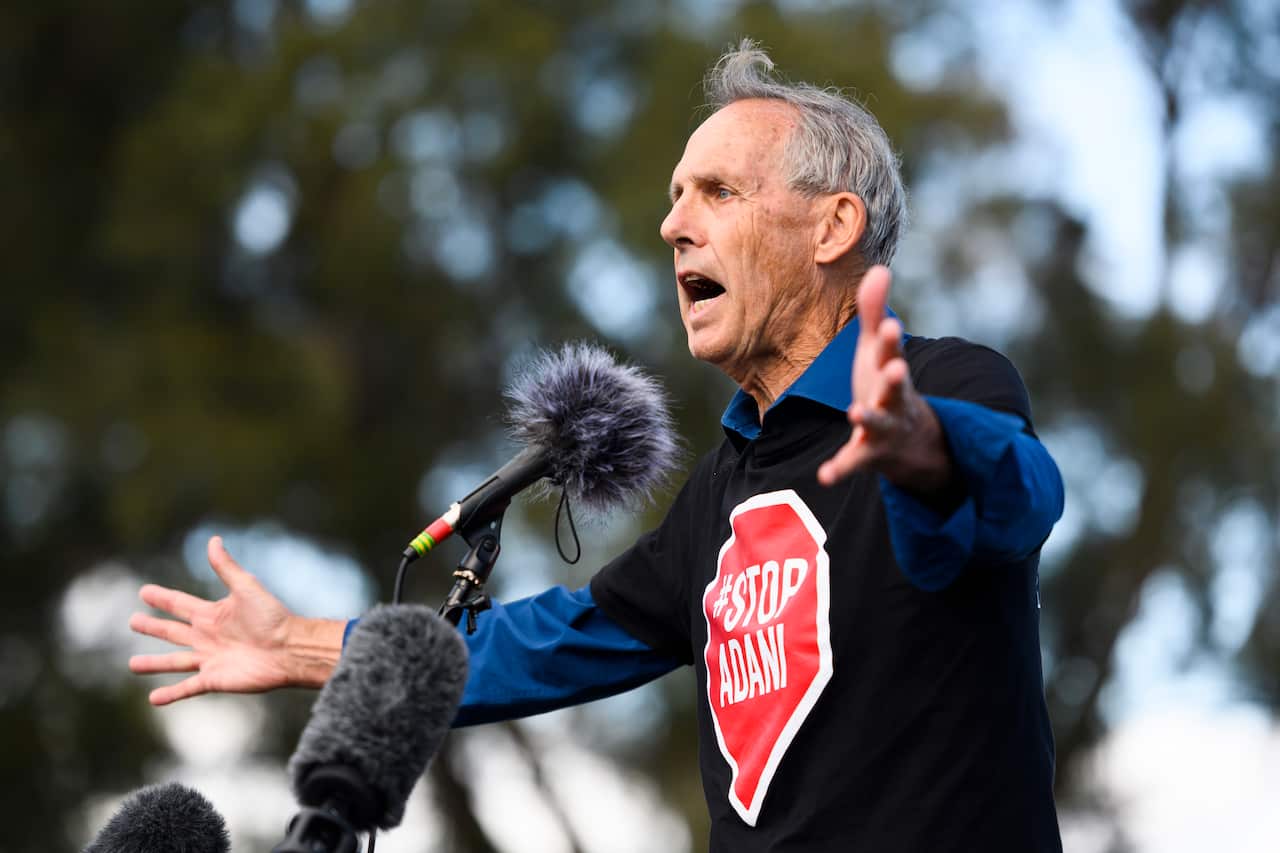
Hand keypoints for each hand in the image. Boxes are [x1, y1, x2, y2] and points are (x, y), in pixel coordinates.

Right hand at [129, 536, 342, 705]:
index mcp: (212, 615)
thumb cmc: (271, 617)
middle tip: (133, 621)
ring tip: (133, 663)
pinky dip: (170, 694)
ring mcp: (209, 659)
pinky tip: (153, 698)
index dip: (162, 598)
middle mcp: (207, 637)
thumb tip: (213, 539)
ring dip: (154, 663)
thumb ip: (226, 567)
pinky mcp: (214, 679)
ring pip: (174, 661)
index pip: (180, 604)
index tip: (144, 591)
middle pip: (172, 632)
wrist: (288, 648)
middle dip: (153, 627)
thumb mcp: (246, 587)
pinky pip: (187, 687)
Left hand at [817, 265, 951, 493]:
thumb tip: (879, 268)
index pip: (892, 353)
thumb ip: (875, 313)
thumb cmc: (886, 385)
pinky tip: (824, 476)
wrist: (911, 440)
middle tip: (895, 368)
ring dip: (869, 418)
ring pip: (878, 424)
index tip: (892, 326)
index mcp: (890, 371)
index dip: (891, 341)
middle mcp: (892, 399)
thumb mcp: (878, 350)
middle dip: (895, 378)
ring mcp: (883, 428)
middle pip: (895, 388)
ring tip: (855, 413)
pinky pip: (854, 463)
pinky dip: (841, 469)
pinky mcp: (869, 454)